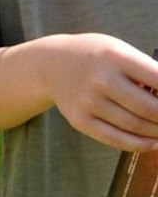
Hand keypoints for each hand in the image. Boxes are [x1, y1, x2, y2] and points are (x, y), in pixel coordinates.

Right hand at [44, 34, 157, 152]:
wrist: (51, 64)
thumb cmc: (96, 57)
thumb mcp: (120, 51)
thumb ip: (146, 71)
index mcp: (115, 58)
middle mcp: (100, 80)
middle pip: (148, 108)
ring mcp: (88, 102)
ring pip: (135, 126)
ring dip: (157, 132)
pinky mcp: (80, 120)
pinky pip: (115, 139)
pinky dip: (139, 145)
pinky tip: (153, 142)